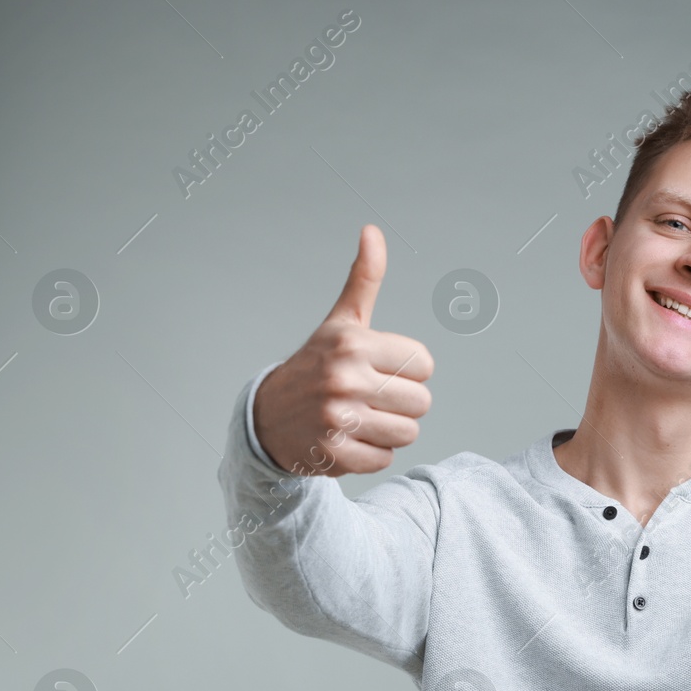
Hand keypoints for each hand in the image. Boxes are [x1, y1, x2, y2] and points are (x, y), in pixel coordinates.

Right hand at [254, 224, 434, 476]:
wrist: (267, 417)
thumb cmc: (317, 365)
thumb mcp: (341, 322)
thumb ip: (364, 279)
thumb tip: (372, 230)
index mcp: (352, 344)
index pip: (423, 364)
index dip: (408, 370)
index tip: (380, 370)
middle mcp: (344, 379)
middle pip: (421, 402)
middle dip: (402, 403)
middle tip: (370, 398)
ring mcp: (337, 418)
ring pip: (408, 433)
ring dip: (389, 431)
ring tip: (360, 419)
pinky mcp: (333, 454)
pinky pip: (385, 459)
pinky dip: (371, 454)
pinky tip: (347, 440)